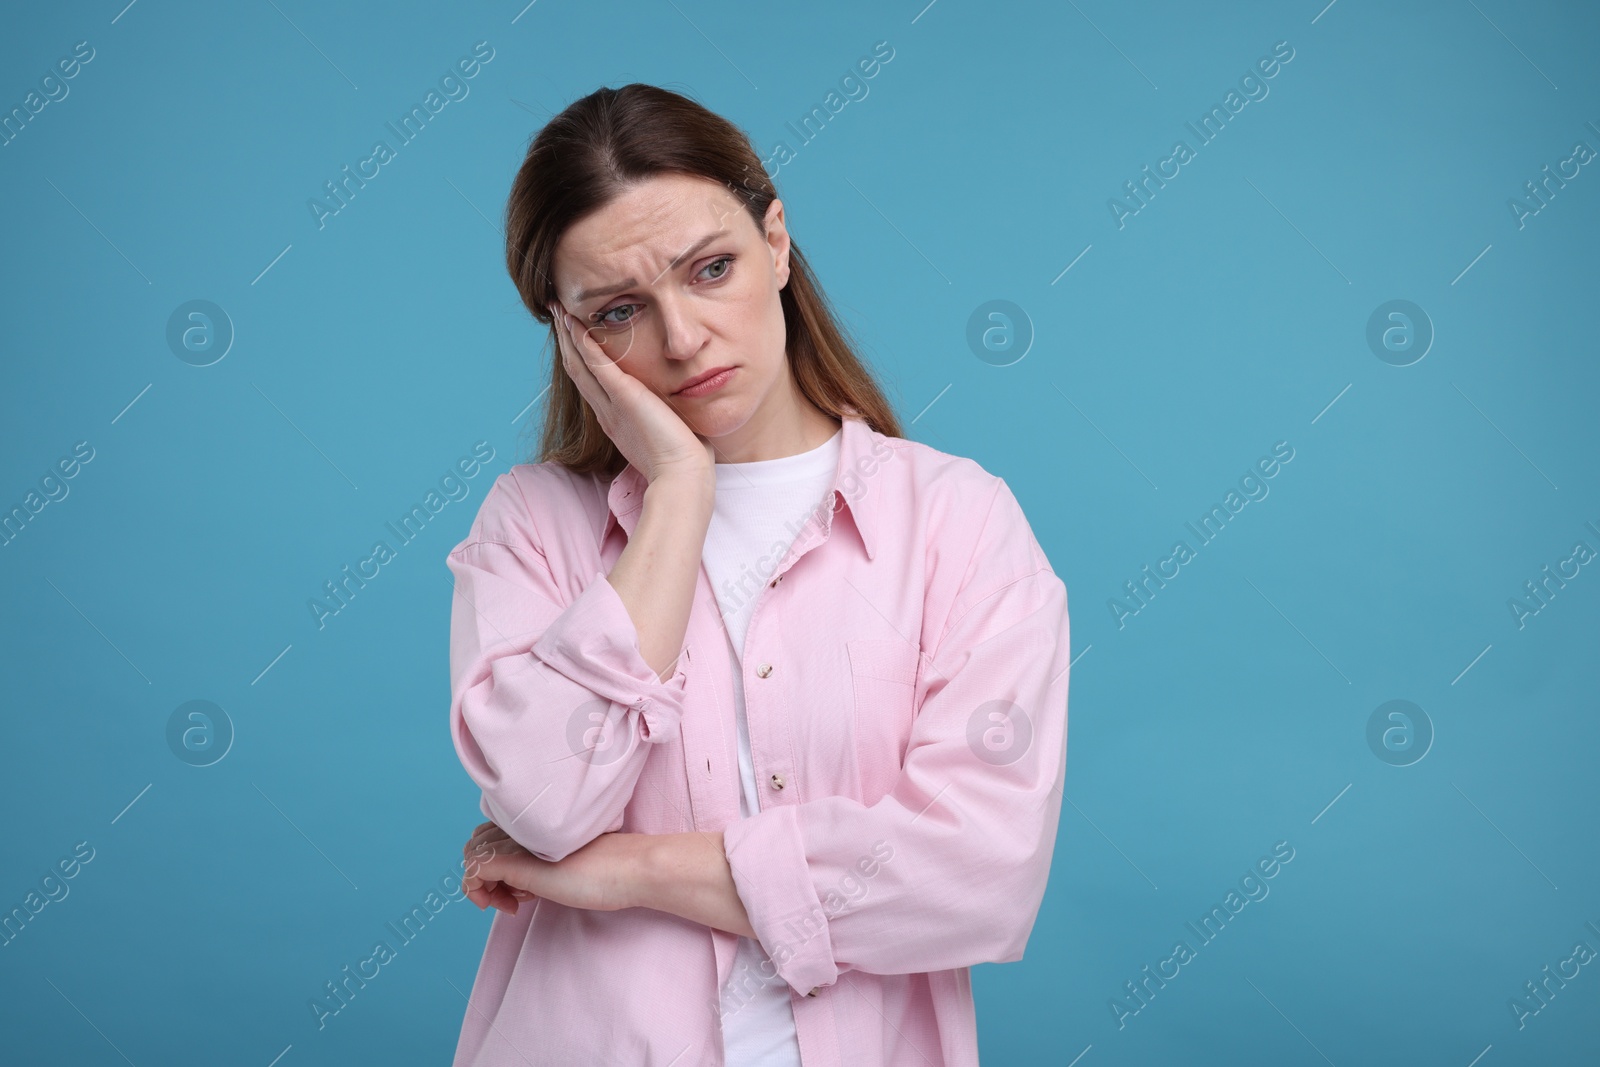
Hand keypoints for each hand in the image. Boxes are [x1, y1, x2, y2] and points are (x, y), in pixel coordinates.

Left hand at [461, 820, 642, 915]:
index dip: (495, 864)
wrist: (627, 869)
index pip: (490, 835)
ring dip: (484, 888)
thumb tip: (518, 884)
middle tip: (512, 900)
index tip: (518, 891)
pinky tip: (511, 906)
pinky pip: (473, 871)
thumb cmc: (606, 871)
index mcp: (534, 824)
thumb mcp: (565, 864)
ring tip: (513, 904)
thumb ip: (541, 864)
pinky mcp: (515, 861)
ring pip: (471, 858)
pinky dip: (479, 892)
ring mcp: (517, 842)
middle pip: (476, 844)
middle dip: (486, 877)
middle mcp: (521, 827)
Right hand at [548, 303, 714, 485]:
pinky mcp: (625, 397)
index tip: (573, 336)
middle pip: (578, 370)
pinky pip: (597, 365)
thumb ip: (667, 417)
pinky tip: (575, 323)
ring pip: (580, 364)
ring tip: (558, 311)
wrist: (682, 477)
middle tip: (556, 315)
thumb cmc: (684, 463)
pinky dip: (584, 343)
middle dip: (566, 341)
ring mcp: (612, 405)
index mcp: (616, 421)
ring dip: (569, 336)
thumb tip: (678, 408)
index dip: (579, 358)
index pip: (591, 383)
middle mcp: (608, 412)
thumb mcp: (670, 433)